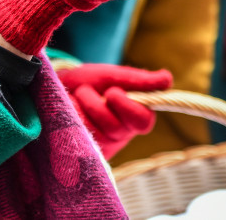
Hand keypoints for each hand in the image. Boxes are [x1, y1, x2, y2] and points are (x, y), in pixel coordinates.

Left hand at [58, 64, 172, 158]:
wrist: (58, 87)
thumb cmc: (90, 81)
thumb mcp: (113, 76)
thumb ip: (138, 80)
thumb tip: (168, 79)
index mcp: (134, 115)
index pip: (144, 121)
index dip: (128, 108)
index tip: (112, 92)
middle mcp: (120, 134)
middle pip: (116, 127)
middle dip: (97, 104)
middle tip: (88, 91)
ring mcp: (100, 144)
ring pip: (94, 131)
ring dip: (81, 106)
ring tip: (77, 97)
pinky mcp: (81, 151)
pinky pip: (76, 135)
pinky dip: (69, 114)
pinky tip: (68, 109)